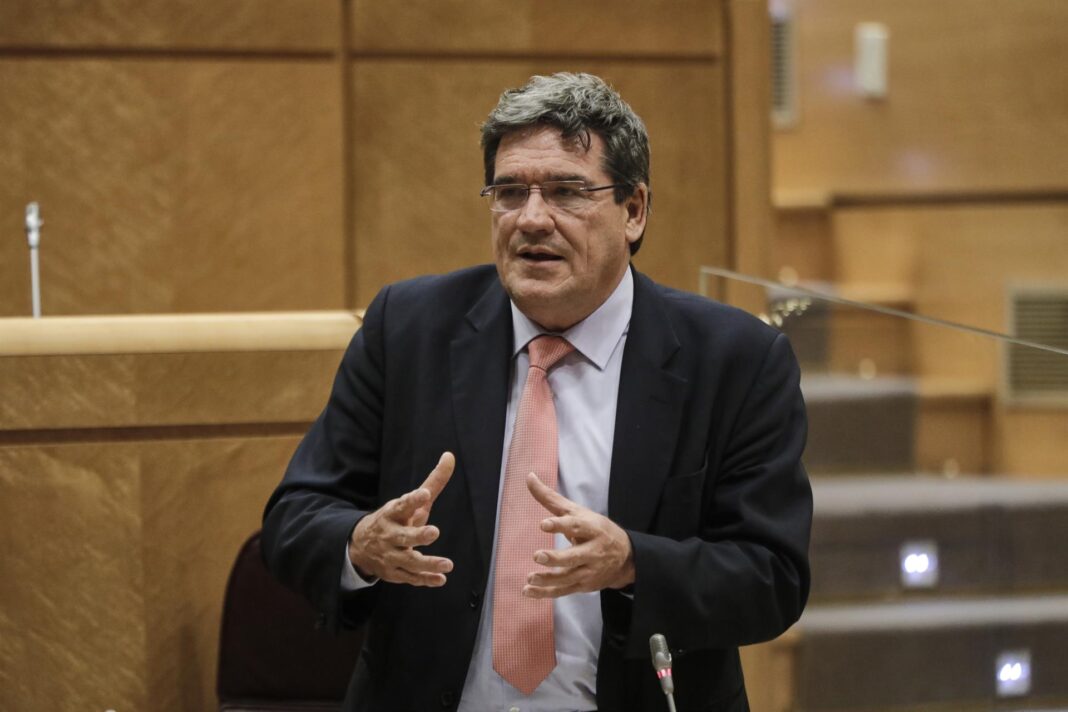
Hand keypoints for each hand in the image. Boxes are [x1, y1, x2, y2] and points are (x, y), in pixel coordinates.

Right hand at [348, 452, 455, 586]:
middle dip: (418, 536)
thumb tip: (450, 456)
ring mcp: (391, 555)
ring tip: (448, 564)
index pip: (402, 505)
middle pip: (403, 537)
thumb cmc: (396, 519)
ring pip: (409, 562)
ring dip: (428, 564)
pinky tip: (441, 579)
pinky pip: (411, 578)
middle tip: (434, 532)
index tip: (424, 494)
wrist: (361, 546)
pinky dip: (425, 580)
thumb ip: (433, 482)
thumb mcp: (411, 501)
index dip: (412, 499)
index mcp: (393, 514)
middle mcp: (390, 535)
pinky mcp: (395, 573)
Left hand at [522, 472, 634, 597]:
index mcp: (592, 529)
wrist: (625, 557)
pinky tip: (528, 590)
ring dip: (548, 580)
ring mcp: (588, 571)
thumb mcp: (577, 511)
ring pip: (567, 578)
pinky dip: (545, 593)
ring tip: (530, 577)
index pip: (576, 526)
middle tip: (538, 556)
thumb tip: (529, 476)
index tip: (544, 524)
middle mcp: (592, 551)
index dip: (560, 525)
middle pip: (574, 556)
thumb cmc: (594, 528)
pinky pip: (562, 591)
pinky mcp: (583, 585)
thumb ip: (551, 497)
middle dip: (556, 558)